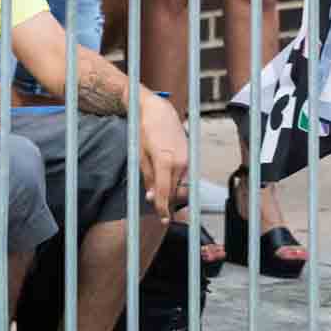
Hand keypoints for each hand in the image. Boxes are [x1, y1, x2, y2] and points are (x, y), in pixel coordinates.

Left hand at [136, 90, 187, 222]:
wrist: (159, 111)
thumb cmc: (145, 131)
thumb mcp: (140, 156)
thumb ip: (148, 178)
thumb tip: (152, 197)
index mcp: (165, 162)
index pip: (164, 193)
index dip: (162, 209)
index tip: (162, 220)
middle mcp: (180, 162)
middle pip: (174, 192)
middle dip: (166, 202)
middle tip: (157, 207)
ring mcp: (187, 159)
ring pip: (180, 185)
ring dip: (171, 191)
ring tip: (159, 190)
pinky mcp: (189, 156)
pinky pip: (183, 176)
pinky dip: (175, 181)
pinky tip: (166, 176)